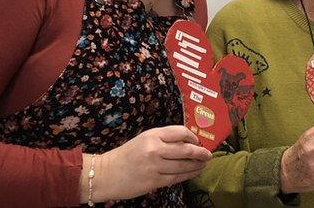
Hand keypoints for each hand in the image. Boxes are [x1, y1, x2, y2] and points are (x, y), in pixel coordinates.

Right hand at [82, 125, 211, 202]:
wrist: (105, 174)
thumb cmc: (126, 156)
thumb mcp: (143, 140)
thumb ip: (163, 139)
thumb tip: (187, 142)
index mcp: (152, 135)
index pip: (180, 132)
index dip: (192, 137)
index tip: (198, 141)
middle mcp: (155, 149)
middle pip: (185, 149)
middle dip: (200, 152)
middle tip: (209, 154)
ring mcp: (155, 166)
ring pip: (183, 165)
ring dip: (197, 165)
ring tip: (204, 164)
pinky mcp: (154, 181)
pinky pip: (176, 178)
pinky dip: (188, 175)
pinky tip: (194, 172)